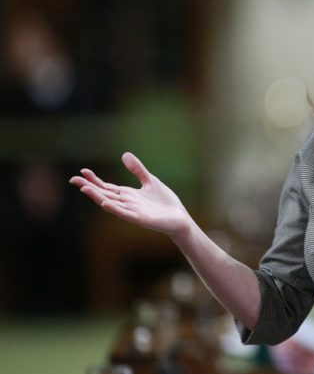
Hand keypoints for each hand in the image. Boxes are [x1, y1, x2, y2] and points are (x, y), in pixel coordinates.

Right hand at [69, 152, 193, 237]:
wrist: (179, 217)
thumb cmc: (164, 202)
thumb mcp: (150, 181)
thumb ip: (137, 169)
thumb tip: (124, 154)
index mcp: (128, 195)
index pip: (107, 187)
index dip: (94, 180)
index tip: (83, 171)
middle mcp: (126, 203)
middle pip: (104, 194)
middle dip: (89, 187)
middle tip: (73, 179)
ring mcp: (132, 211)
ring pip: (110, 203)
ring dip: (97, 197)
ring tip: (84, 189)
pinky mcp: (140, 219)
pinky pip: (124, 214)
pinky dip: (114, 209)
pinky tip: (105, 203)